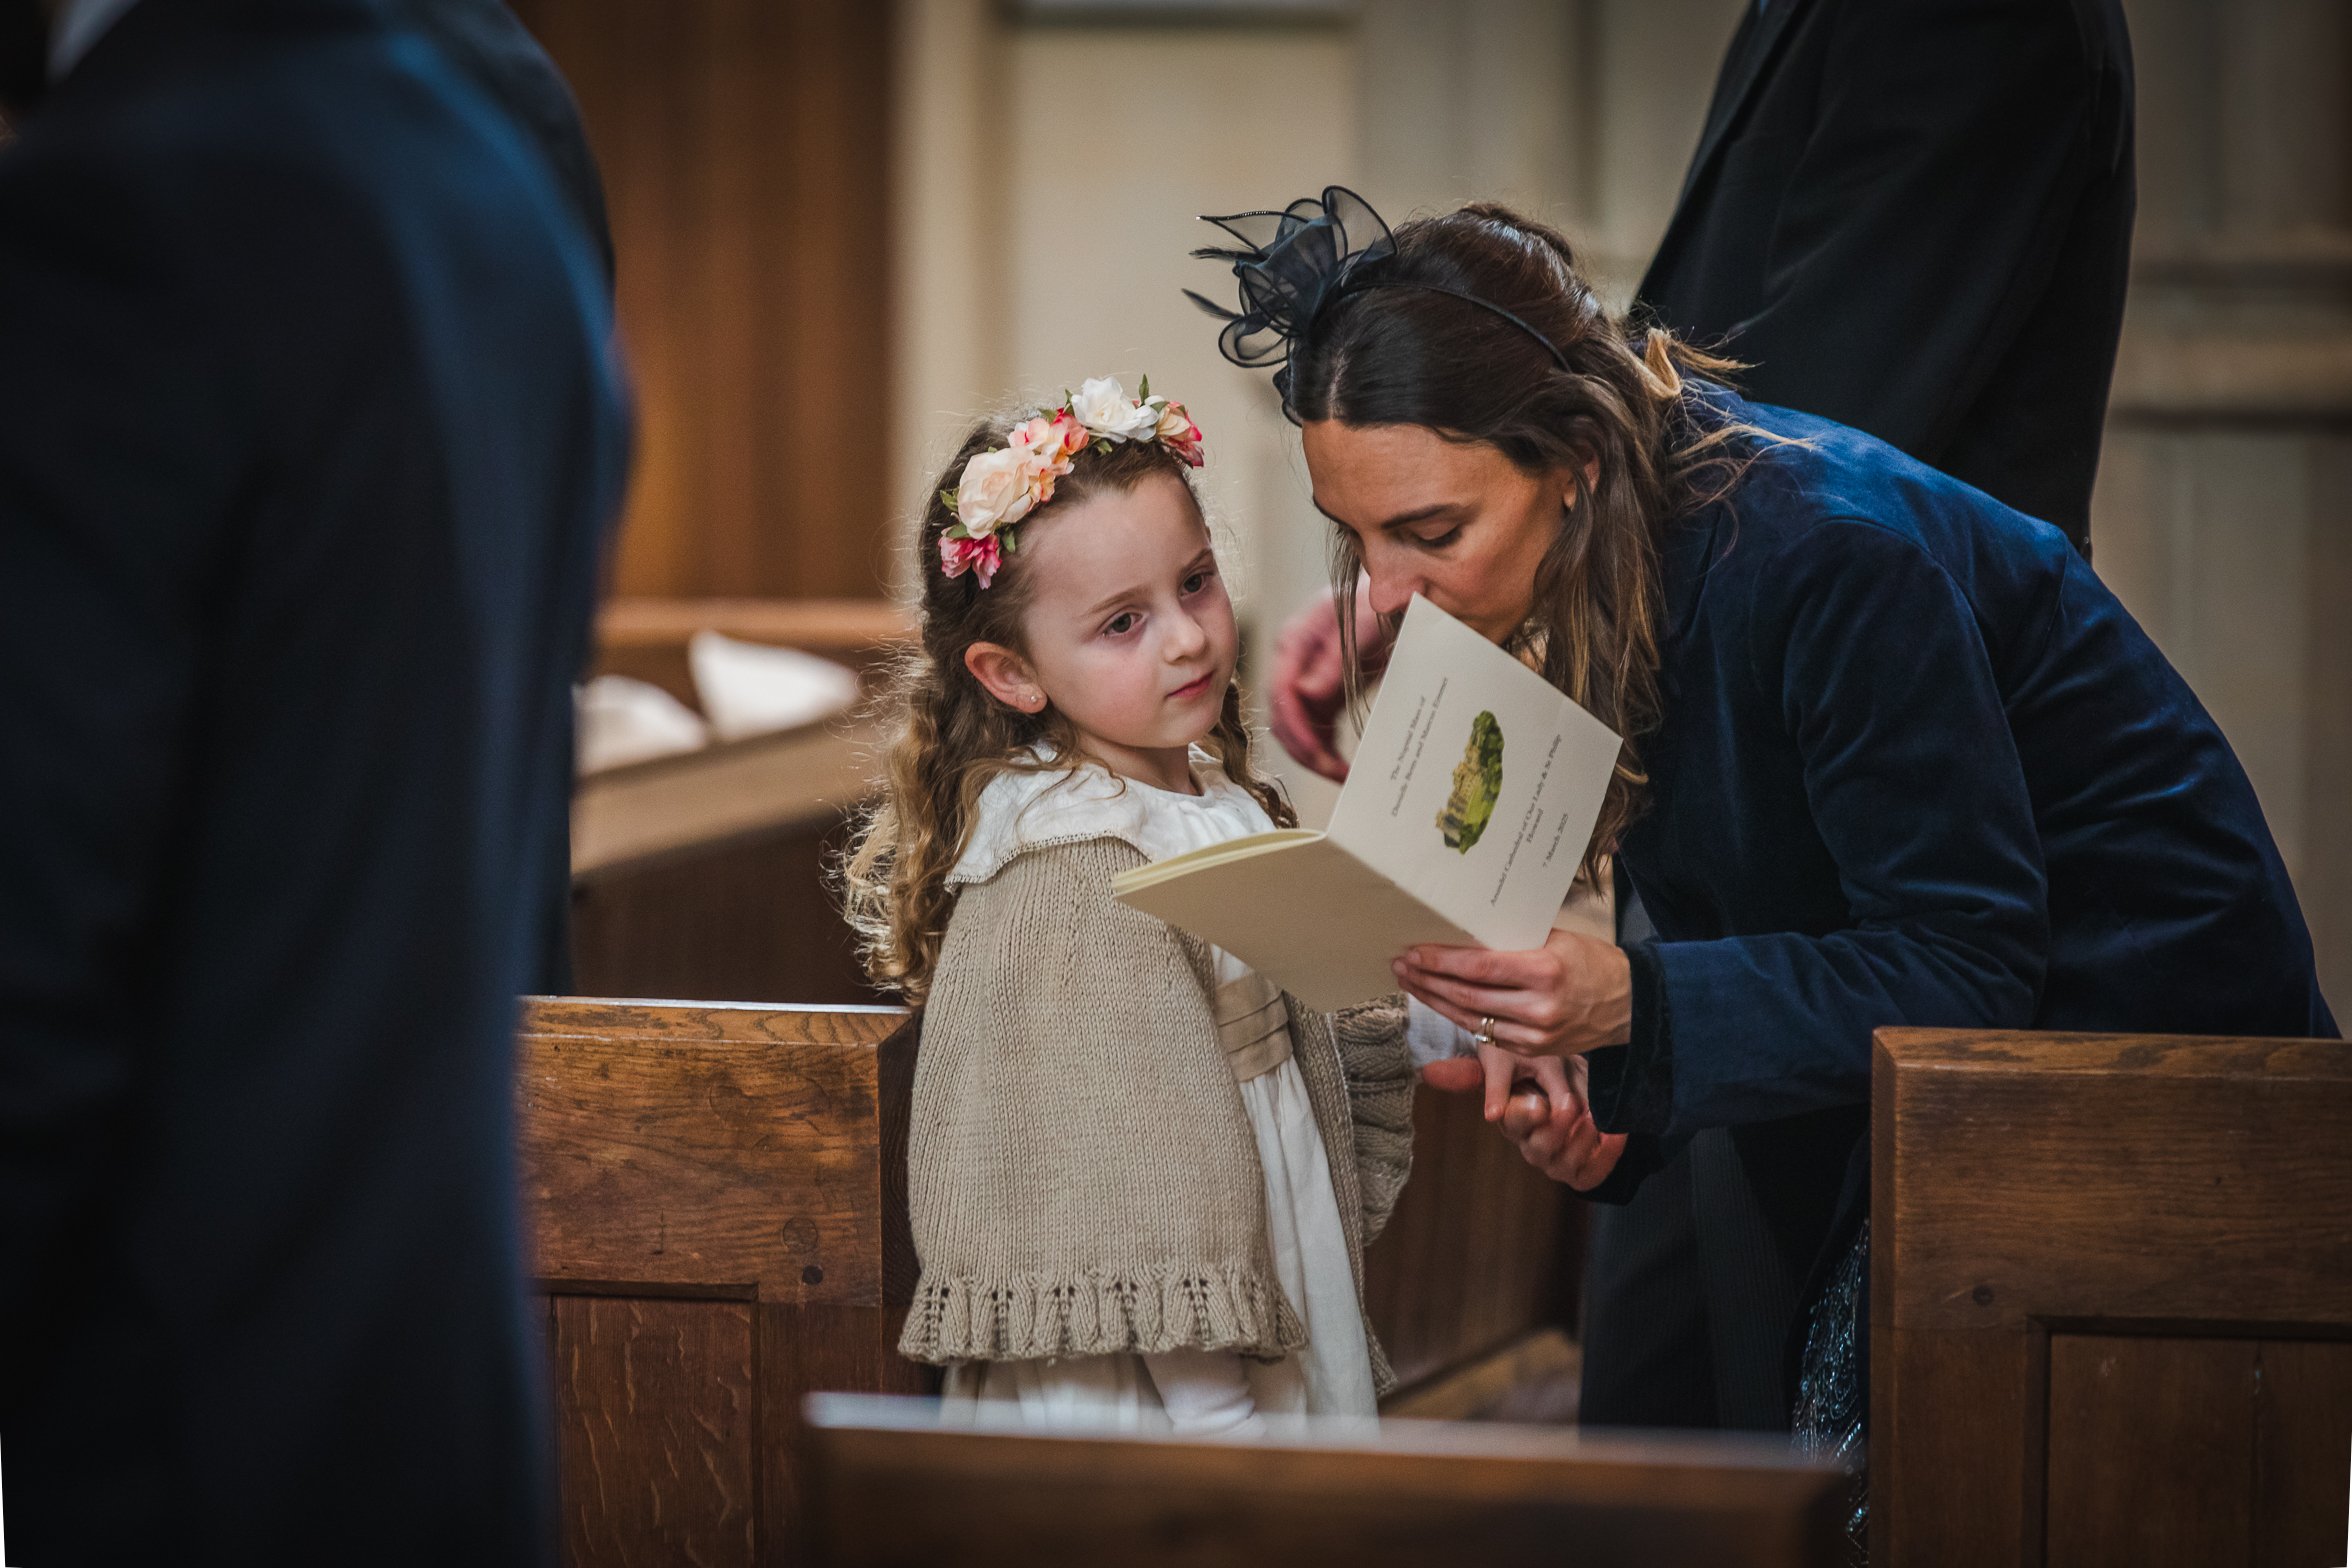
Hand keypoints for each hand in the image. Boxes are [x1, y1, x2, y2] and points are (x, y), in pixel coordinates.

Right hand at [1267, 577, 1389, 781]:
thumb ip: (1335, 658)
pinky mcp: (1321, 694)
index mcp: (1296, 641)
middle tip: (1336, 773)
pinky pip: (1314, 729)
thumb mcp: (1364, 625)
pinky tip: (1344, 766)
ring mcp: (1305, 679)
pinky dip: (1325, 750)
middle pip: (1282, 716)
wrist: (1398, 602)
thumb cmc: (1381, 605)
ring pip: (1294, 728)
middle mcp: (1294, 662)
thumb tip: (1307, 692)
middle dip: (1305, 750)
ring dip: (1313, 756)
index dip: (1297, 728)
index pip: (1282, 692)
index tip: (1321, 755)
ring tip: (1342, 775)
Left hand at [1394, 928, 1633, 1058]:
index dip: (1441, 961)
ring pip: (1471, 1018)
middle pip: (1467, 996)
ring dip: (1435, 1000)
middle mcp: (1538, 1007)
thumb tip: (1465, 930)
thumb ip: (1514, 939)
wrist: (1631, 1005)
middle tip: (1401, 964)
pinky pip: (1485, 1033)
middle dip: (1428, 980)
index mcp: (1545, 971)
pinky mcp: (1534, 1050)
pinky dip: (1458, 1017)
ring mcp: (1535, 1034)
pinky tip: (1439, 1002)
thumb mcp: (1558, 939)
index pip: (1479, 968)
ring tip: (1410, 982)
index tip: (1414, 951)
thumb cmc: (1592, 961)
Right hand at [1421, 1046, 1627, 1190]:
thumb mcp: (1518, 1064)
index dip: (1523, 1115)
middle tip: (1572, 1109)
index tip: (1539, 1102)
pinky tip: (1616, 1134)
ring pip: (1564, 1164)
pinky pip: (1593, 1173)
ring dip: (1581, 1142)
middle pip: (1537, 1148)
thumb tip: (1426, 1072)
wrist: (1588, 1096)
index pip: (1511, 1121)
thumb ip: (1479, 1070)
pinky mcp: (1583, 1171)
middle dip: (1555, 1130)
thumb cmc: (1547, 1077)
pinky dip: (1606, 1156)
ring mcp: (1556, 1161)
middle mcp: (1531, 1145)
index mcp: (1512, 1121)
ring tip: (1594, 1118)